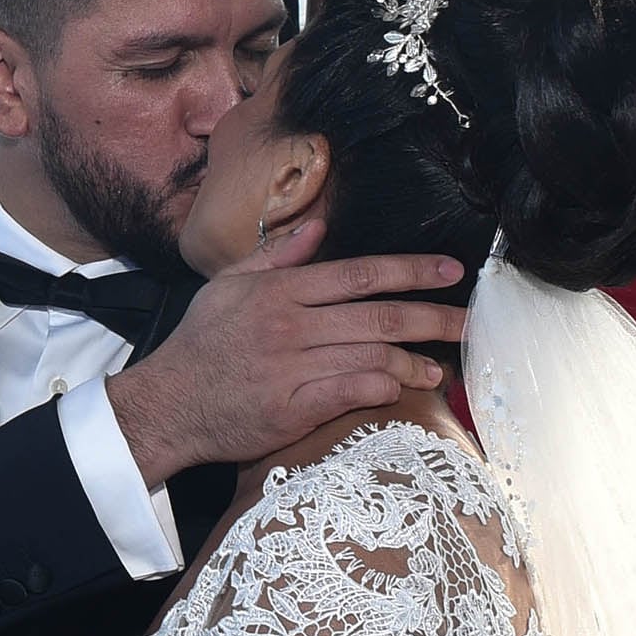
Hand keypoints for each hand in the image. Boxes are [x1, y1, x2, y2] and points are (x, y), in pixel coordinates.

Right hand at [103, 222, 463, 480]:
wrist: (167, 405)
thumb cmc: (198, 347)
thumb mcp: (227, 286)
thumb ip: (276, 257)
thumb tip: (317, 226)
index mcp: (280, 292)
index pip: (359, 274)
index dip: (410, 271)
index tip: (448, 272)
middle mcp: (290, 325)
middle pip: (379, 316)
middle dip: (433, 318)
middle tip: (468, 323)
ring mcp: (292, 368)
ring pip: (373, 357)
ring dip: (413, 364)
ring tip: (435, 370)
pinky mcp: (291, 409)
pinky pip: (351, 392)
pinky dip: (381, 388)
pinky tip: (398, 389)